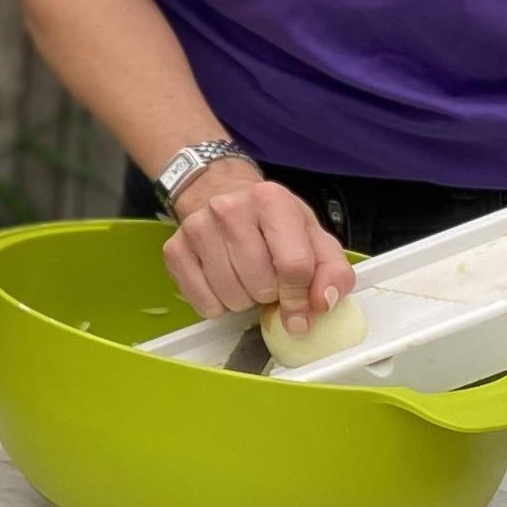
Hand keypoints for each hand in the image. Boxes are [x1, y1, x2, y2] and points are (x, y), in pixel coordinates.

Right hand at [161, 164, 346, 333]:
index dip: (301, 298)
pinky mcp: (174, 248)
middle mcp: (229, 209)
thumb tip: (323, 304)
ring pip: (231, 297)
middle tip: (269, 281)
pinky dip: (218, 305)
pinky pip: (204, 303)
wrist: (219, 193)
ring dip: (245, 300)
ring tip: (246, 280)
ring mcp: (197, 227)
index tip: (301, 313)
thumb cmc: (272, 222)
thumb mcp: (314, 236)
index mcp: (272, 201)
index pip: (294, 265)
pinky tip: (224, 284)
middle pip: (261, 285)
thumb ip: (333, 271)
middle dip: (270, 294)